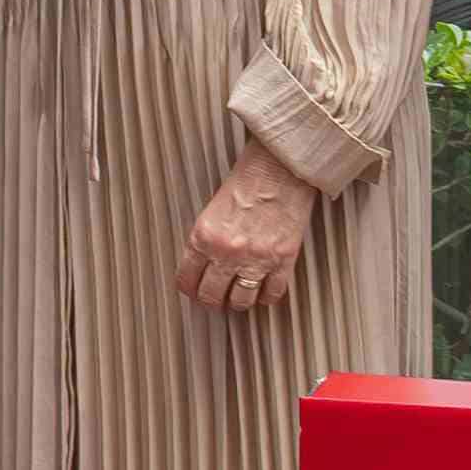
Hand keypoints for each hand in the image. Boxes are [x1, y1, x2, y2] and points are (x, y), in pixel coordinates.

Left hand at [177, 146, 314, 316]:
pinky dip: (266, 296)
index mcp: (203, 237)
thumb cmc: (248, 179)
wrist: (280, 167)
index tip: (193, 290)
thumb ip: (206, 238)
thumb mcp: (212, 208)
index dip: (189, 289)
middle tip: (215, 299)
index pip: (186, 279)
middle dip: (211, 300)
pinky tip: (263, 291)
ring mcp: (256, 259)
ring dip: (238, 302)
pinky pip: (272, 294)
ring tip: (238, 296)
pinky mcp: (283, 260)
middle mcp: (227, 252)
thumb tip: (204, 263)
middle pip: (211, 296)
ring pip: (241, 301)